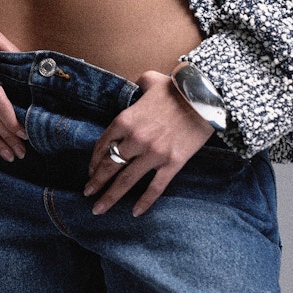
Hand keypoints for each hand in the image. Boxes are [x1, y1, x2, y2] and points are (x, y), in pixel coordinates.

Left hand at [85, 71, 214, 216]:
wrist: (206, 97)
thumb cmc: (177, 87)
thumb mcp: (150, 80)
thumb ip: (137, 86)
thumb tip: (136, 89)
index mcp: (126, 119)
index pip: (102, 144)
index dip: (94, 160)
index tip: (90, 171)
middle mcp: (136, 139)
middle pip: (109, 165)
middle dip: (96, 183)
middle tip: (87, 194)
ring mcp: (154, 153)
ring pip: (127, 180)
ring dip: (110, 196)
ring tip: (99, 209)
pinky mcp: (172, 163)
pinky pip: (155, 187)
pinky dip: (144, 202)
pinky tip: (135, 213)